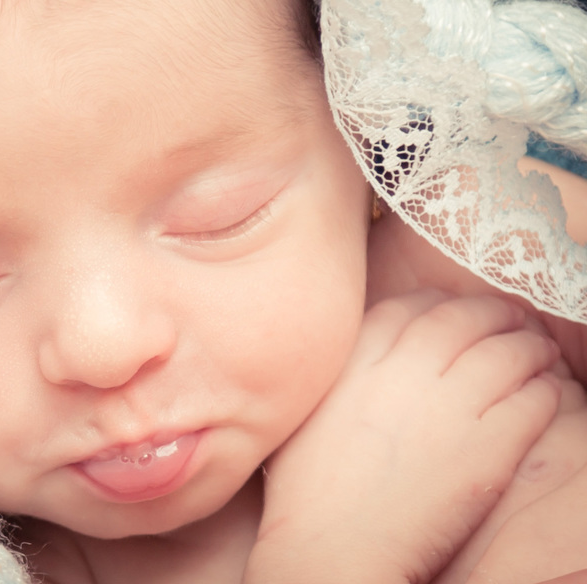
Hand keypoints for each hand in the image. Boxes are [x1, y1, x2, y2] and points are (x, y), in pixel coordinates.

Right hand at [245, 290, 561, 583]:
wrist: (330, 546)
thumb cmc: (307, 489)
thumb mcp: (306, 409)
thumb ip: (341, 371)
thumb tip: (370, 355)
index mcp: (355, 360)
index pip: (407, 308)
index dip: (438, 304)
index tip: (452, 310)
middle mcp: (403, 373)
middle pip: (461, 321)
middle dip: (493, 314)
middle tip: (511, 318)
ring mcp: (447, 408)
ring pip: (506, 354)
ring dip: (529, 348)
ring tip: (539, 352)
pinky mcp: (485, 449)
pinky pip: (531, 402)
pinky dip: (544, 391)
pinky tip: (546, 394)